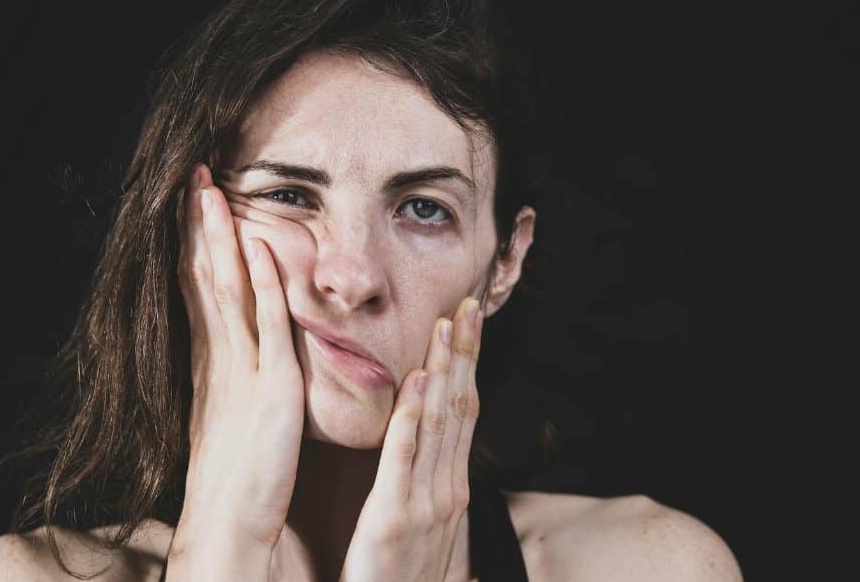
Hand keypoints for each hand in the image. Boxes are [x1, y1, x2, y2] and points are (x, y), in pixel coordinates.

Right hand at [171, 162, 304, 555]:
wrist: (230, 529)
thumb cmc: (240, 480)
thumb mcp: (235, 416)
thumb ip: (239, 379)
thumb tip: (244, 350)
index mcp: (211, 365)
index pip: (199, 290)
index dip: (194, 245)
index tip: (192, 204)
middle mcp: (218, 361)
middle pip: (203, 278)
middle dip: (198, 226)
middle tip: (195, 177)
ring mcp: (241, 372)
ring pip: (225, 290)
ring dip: (218, 239)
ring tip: (211, 192)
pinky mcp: (270, 389)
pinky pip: (266, 325)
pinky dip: (260, 285)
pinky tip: (258, 248)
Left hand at [338, 296, 483, 581]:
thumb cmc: (402, 580)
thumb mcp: (425, 528)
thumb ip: (429, 487)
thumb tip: (436, 450)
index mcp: (452, 487)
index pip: (464, 413)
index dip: (467, 365)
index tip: (466, 323)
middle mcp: (447, 489)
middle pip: (460, 408)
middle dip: (464, 354)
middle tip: (467, 305)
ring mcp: (425, 503)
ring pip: (438, 423)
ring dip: (442, 371)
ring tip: (444, 326)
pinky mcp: (392, 519)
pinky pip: (403, 460)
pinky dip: (411, 417)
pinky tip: (416, 382)